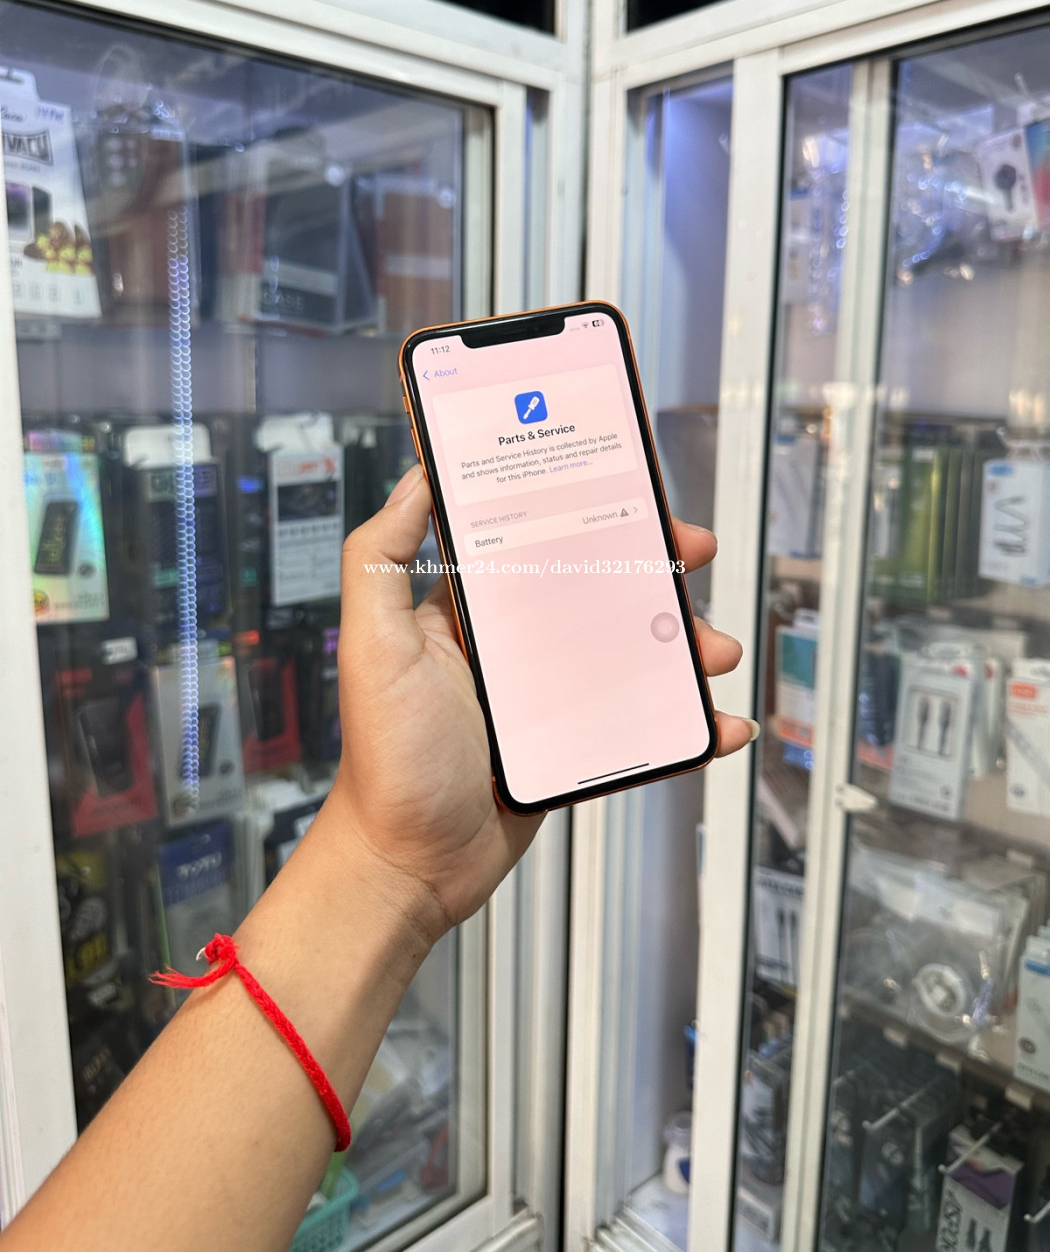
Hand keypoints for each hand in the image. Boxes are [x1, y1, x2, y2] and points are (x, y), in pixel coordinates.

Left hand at [330, 465, 753, 947]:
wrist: (410, 867)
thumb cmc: (384, 760)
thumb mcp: (372, 642)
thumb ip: (381, 557)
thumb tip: (416, 477)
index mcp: (470, 612)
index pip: (537, 539)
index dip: (587, 510)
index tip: (628, 491)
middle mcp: (512, 647)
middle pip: (599, 588)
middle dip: (654, 568)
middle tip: (691, 556)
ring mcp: (548, 698)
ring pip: (633, 653)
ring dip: (682, 644)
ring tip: (711, 650)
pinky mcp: (574, 748)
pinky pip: (642, 725)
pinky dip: (687, 724)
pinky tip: (718, 723)